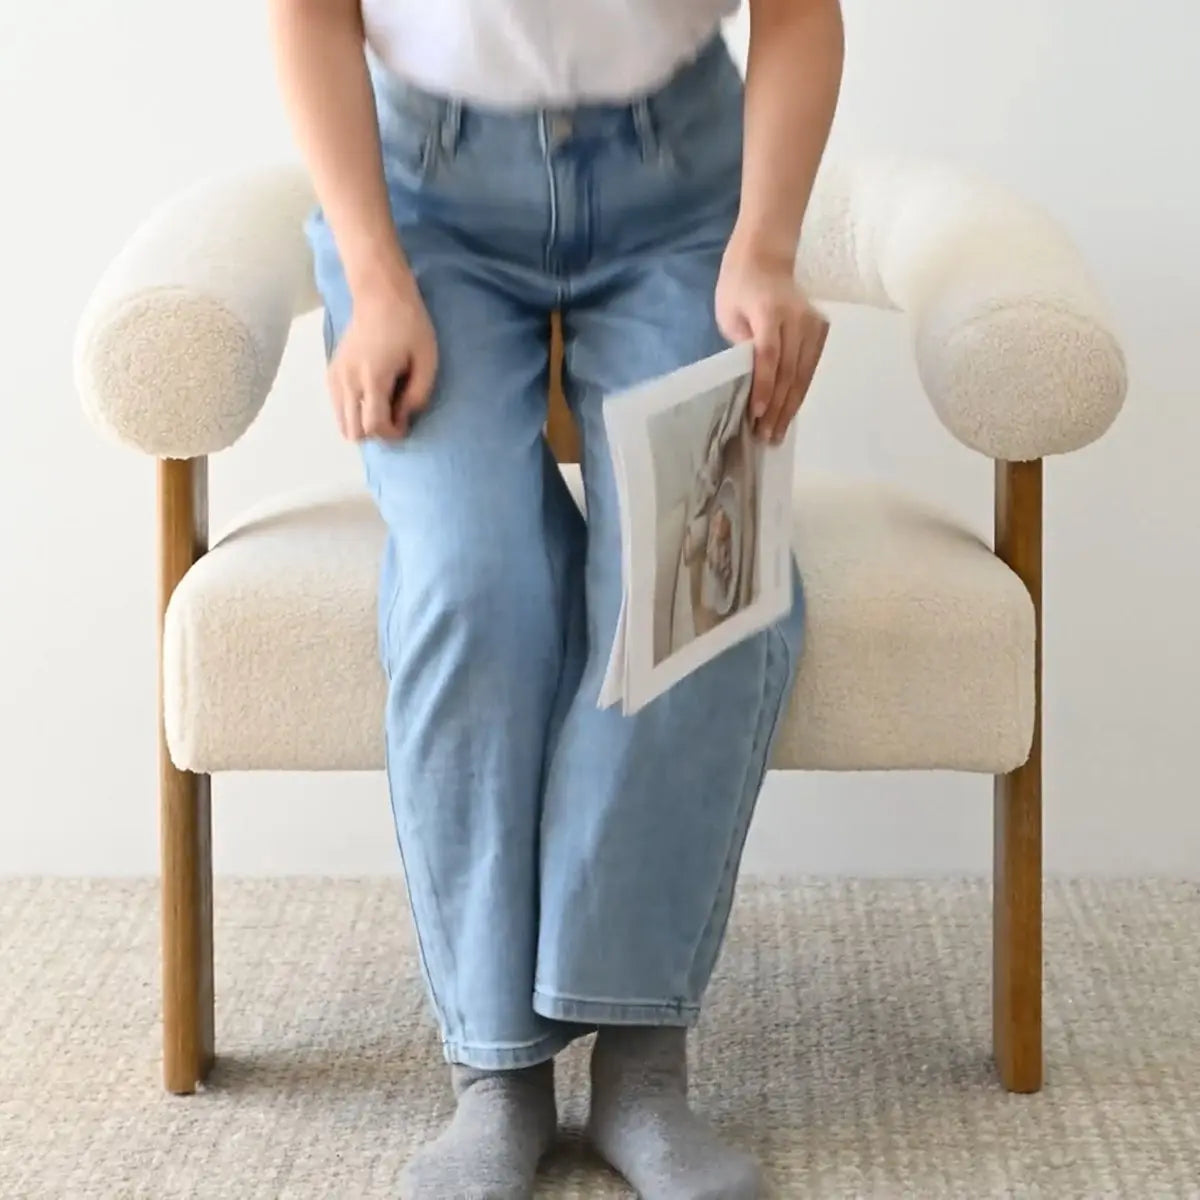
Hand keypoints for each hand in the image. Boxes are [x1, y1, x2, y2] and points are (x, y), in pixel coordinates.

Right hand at [327, 272, 437, 441]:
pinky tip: (370, 396)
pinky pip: (338, 407)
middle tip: (394, 415)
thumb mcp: (427, 359)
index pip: (374, 426)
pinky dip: (353, 411)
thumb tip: (404, 416)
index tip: (405, 423)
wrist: (379, 295)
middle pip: (354, 432)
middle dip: (377, 432)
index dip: (392, 433)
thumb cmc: (409, 324)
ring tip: (382, 406)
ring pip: (343, 424)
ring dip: (363, 423)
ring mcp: (336, 376)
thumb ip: (418, 393)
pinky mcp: (332, 372)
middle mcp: (348, 381)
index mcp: (372, 377)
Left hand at [715, 244, 828, 443]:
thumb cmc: (739, 289)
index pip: (769, 356)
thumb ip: (742, 346)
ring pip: (804, 373)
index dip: (765, 387)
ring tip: (777, 433)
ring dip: (790, 406)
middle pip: (789, 370)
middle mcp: (798, 318)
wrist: (765, 258)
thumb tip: (752, 382)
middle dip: (777, 407)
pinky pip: (810, 367)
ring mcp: (813, 324)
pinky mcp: (820, 331)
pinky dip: (800, 392)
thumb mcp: (729, 315)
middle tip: (765, 436)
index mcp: (771, 312)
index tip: (757, 414)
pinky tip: (789, 413)